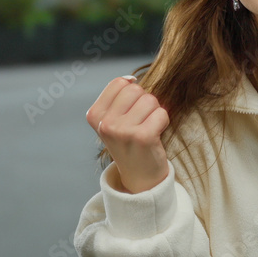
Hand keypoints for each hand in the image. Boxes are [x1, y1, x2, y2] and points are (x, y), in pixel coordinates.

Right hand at [86, 76, 169, 193]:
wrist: (139, 177)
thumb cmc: (130, 143)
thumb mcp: (114, 120)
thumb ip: (118, 98)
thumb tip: (131, 79)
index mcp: (94, 115)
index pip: (119, 83)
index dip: (132, 95)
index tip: (130, 114)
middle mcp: (105, 123)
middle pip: (136, 90)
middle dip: (145, 103)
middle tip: (141, 123)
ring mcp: (122, 130)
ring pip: (150, 100)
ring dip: (155, 113)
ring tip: (147, 130)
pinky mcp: (142, 137)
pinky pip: (162, 113)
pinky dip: (163, 122)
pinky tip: (155, 136)